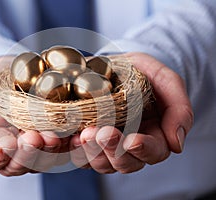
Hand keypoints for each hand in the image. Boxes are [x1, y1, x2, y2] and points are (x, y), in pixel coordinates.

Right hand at [0, 56, 63, 175]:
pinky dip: (68, 146)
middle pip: (18, 164)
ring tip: (53, 136)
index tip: (7, 143)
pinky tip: (74, 137)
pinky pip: (62, 149)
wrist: (15, 70)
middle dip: (27, 152)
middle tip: (33, 137)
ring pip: (42, 160)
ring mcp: (35, 149)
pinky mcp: (54, 141)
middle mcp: (12, 153)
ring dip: (48, 151)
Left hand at [70, 52, 193, 173]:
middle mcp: (126, 146)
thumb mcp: (167, 82)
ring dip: (90, 152)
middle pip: (122, 163)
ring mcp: (104, 144)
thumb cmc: (144, 73)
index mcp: (151, 137)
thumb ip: (179, 110)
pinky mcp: (83, 138)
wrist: (116, 66)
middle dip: (112, 151)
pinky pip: (75, 151)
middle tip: (103, 133)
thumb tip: (176, 145)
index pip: (152, 153)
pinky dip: (69, 148)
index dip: (143, 150)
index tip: (133, 140)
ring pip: (97, 162)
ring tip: (84, 134)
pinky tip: (64, 137)